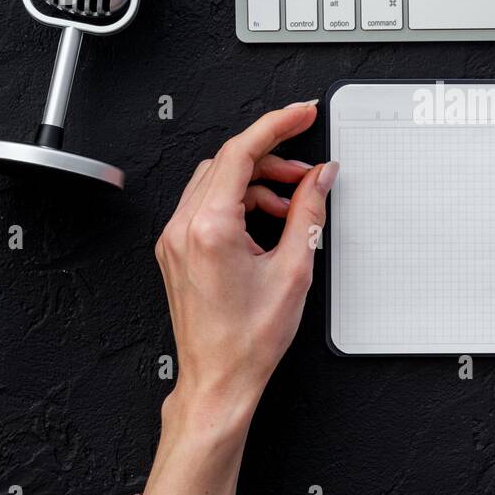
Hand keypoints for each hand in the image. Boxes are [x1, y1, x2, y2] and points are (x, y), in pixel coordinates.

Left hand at [155, 100, 337, 428]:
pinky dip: (240, 202)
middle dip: (272, 158)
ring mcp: (175, 239)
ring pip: (216, 181)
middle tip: (308, 172)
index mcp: (209, 227)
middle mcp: (184, 227)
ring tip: (293, 202)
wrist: (219, 379)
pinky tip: (268, 221)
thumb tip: (319, 178)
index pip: (241, 152)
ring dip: (257, 181)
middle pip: (228, 163)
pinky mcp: (177, 250)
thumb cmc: (248, 340)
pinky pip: (207, 205)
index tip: (301, 114)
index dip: (276, 125)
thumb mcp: (293, 270)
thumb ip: (309, 212)